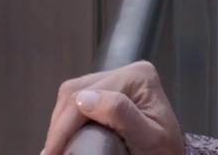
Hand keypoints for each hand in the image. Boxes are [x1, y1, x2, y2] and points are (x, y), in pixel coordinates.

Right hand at [41, 60, 184, 154]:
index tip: (52, 152)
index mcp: (139, 76)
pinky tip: (64, 138)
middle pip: (76, 90)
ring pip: (72, 94)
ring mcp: (116, 79)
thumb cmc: (166, 150)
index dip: (65, 126)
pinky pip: (77, 100)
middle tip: (51, 153)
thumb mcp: (149, 138)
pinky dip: (67, 120)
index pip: (89, 95)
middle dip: (59, 125)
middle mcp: (127, 71)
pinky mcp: (108, 91)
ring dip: (60, 122)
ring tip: (55, 148)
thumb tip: (85, 99)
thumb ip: (121, 115)